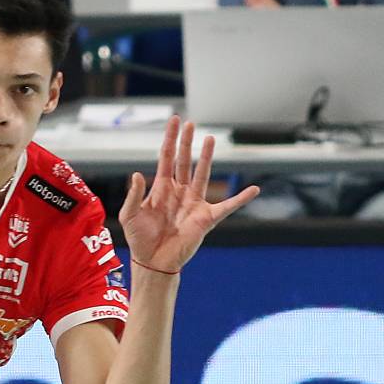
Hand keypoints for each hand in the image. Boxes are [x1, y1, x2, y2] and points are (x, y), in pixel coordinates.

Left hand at [118, 116, 257, 273]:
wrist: (153, 262)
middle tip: (191, 124)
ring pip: (202, 174)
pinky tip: (254, 190)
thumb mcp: (130, 215)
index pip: (167, 158)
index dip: (170, 139)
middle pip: (184, 161)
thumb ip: (134, 195)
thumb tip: (137, 173)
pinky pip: (228, 206)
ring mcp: (194, 203)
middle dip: (187, 142)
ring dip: (207, 157)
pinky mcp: (206, 218)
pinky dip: (241, 199)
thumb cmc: (140, 239)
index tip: (175, 121)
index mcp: (161, 188)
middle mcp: (179, 191)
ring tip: (210, 139)